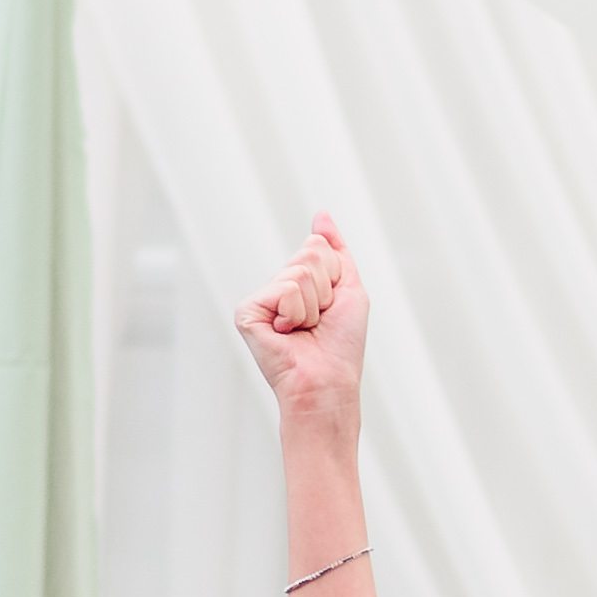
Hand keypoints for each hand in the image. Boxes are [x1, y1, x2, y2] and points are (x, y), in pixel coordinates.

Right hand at [235, 208, 371, 430]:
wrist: (327, 382)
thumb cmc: (341, 345)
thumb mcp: (349, 288)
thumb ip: (336, 250)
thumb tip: (321, 215)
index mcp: (299, 282)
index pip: (318, 246)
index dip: (336, 277)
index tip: (331, 307)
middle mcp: (277, 288)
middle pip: (310, 253)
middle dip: (326, 288)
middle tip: (318, 321)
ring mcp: (260, 299)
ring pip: (300, 271)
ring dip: (314, 304)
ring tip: (305, 329)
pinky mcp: (247, 311)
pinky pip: (285, 288)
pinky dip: (297, 311)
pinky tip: (288, 333)